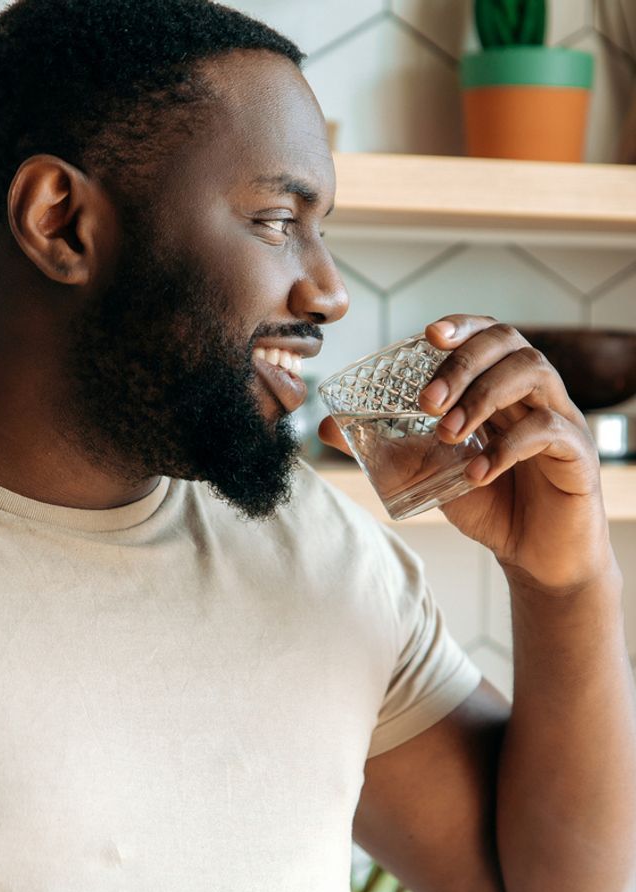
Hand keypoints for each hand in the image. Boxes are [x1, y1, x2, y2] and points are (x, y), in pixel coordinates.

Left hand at [319, 315, 610, 591]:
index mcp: (500, 387)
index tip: (428, 335)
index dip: (462, 326)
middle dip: (461, 365)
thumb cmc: (486, 501)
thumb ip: (384, 446)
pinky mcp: (577, 453)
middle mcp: (533, 393)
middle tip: (426, 403)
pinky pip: (547, 429)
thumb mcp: (426, 470)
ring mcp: (560, 417)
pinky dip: (507, 446)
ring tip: (448, 434)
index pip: (488, 335)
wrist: (532, 554)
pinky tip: (477, 472)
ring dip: (482, 397)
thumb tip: (325, 427)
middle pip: (509, 344)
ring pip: (532, 373)